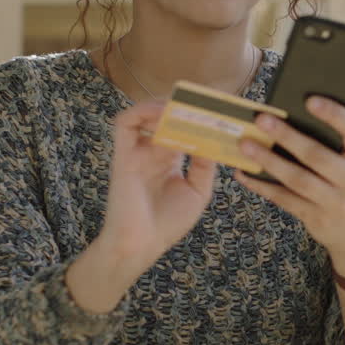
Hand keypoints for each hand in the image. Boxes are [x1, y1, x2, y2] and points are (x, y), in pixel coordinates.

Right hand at [95, 100, 218, 279]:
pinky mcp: (123, 154)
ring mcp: (138, 151)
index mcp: (171, 160)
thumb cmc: (168, 223)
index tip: (220, 108)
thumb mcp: (197, 191)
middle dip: (186, 106)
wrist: (140, 245)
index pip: (185, 128)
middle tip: (207, 100)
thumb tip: (214, 140)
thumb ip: (205, 165)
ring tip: (187, 105)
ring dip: (165, 105)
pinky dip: (142, 111)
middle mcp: (154, 151)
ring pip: (146, 114)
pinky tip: (164, 112)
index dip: (199, 117)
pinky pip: (125, 123)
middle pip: (167, 117)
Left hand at [234, 96, 344, 276]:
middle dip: (287, 136)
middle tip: (262, 119)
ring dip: (268, 160)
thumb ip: (343, 137)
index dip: (334, 114)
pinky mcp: (316, 218)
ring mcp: (336, 202)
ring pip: (297, 179)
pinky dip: (261, 185)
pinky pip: (284, 199)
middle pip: (316, 155)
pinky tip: (244, 173)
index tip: (309, 100)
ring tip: (246, 144)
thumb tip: (305, 103)